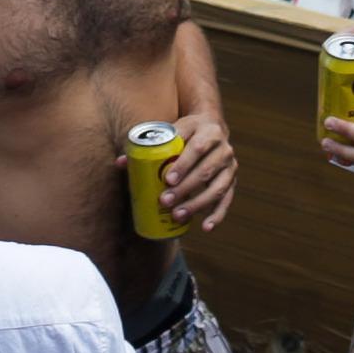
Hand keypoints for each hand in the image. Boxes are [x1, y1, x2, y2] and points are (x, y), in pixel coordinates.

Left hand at [156, 106, 236, 228]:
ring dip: (198, 203)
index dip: (183, 164)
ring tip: (178, 215)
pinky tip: (206, 227)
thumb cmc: (184, 131)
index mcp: (206, 129)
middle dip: (186, 188)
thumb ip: (147, 145)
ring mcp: (230, 164)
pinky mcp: (232, 179)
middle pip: (206, 169)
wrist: (211, 125)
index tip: (167, 180)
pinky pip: (227, 199)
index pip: (196, 147)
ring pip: (217, 187)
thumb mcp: (170, 130)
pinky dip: (218, 214)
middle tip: (165, 201)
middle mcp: (222, 146)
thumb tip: (120, 163)